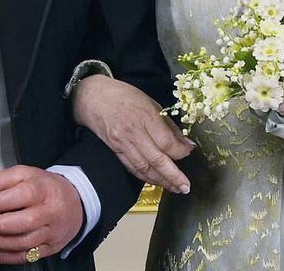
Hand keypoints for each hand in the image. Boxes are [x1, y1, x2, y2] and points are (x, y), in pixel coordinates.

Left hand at [0, 165, 82, 264]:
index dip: (3, 200)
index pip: (26, 194)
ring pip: (25, 242)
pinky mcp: (50, 248)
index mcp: (45, 189)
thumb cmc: (46, 188)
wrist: (74, 203)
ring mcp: (52, 232)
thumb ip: (0, 180)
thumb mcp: (25, 175)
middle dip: (0, 224)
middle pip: (27, 221)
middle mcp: (51, 212)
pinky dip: (6, 257)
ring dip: (0, 242)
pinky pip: (27, 256)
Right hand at [72, 75, 194, 192]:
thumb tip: (186, 143)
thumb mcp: (150, 102)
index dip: (181, 151)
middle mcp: (133, 132)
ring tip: (174, 188)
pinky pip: (132, 167)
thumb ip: (168, 124)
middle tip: (186, 187)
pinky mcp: (115, 150)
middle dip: (174, 176)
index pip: (166, 142)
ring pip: (144, 168)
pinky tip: (156, 181)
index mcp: (145, 116)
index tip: (189, 152)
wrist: (93, 97)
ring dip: (161, 181)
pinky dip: (145, 177)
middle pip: (157, 159)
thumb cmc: (124, 95)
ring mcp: (122, 143)